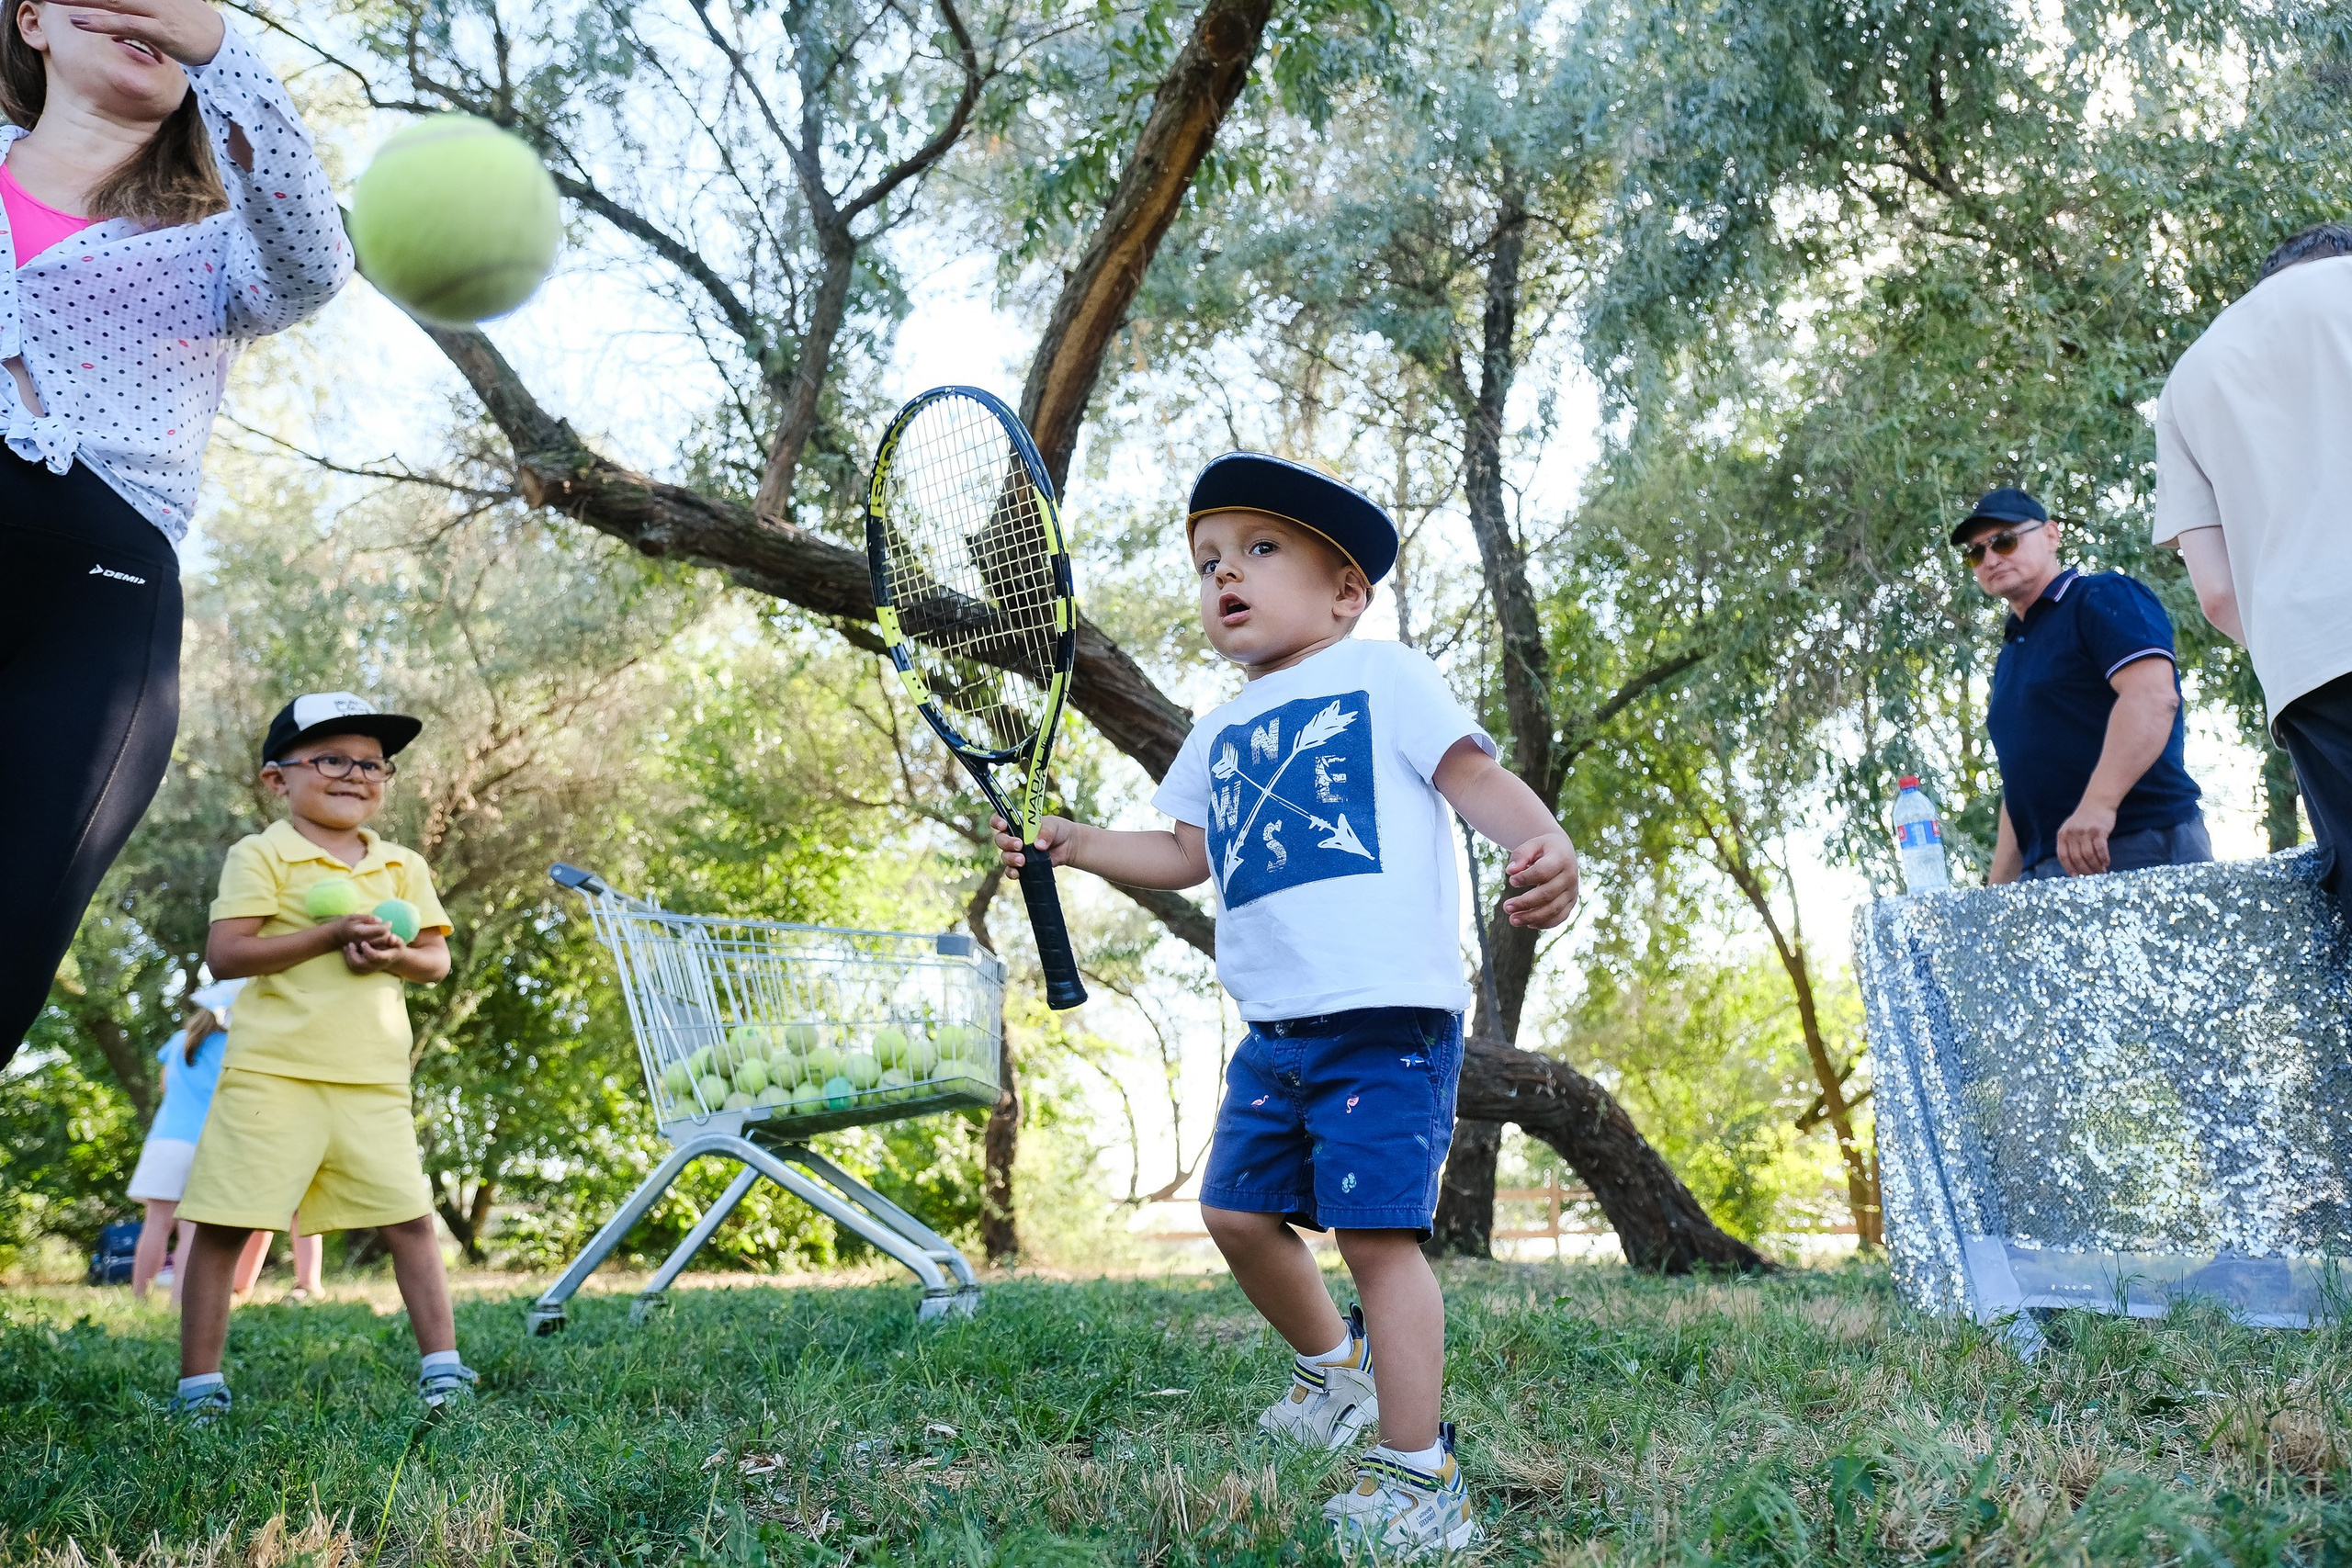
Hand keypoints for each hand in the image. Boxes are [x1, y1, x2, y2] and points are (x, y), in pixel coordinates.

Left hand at [66, 0, 225, 66]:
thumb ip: (137, 3)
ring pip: (110, 0)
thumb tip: (116, 7)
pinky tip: (79, 21)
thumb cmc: (189, 22)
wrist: (221, 42)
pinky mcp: (159, 31)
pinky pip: (125, 25)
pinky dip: (101, 23)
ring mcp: (155, 11)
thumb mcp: (163, 2)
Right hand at [330, 912, 390, 947]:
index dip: (387, 925)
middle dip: (388, 932)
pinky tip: (381, 939)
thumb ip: (368, 918)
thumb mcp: (354, 916)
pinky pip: (377, 950)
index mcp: (360, 932)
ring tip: (384, 932)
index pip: (380, 930)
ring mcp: (362, 949)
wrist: (336, 935)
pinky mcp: (363, 953)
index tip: (389, 922)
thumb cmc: (346, 923)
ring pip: (382, 946)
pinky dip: (382, 944)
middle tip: (387, 927)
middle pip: (383, 939)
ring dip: (386, 939)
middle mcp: (361, 942)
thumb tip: (380, 920)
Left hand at [342, 933, 406, 974]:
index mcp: (384, 958)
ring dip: (348, 955)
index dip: (367, 950)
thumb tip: (391, 938)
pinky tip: (347, 948)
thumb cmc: (394, 947)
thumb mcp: (399, 943)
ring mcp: (369, 969)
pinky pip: (351, 966)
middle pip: (360, 964)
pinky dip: (347, 957)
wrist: (392, 958)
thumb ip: (396, 940)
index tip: (363, 942)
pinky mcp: (363, 969)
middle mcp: (376, 966)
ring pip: (354, 966)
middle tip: (351, 943)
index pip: (374, 957)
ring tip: (348, 945)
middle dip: (353, 954)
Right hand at [992, 814, 1078, 870]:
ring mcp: (1017, 852)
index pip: (1000, 820)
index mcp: (1018, 823)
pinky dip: (1012, 872)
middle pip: (1000, 839)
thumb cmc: (1057, 829)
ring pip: (1005, 856)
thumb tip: (1038, 845)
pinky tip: (1017, 873)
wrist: (1068, 845)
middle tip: (1019, 845)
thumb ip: (1046, 832)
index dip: (997, 822)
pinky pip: (1011, 870)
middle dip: (1007, 843)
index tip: (1004, 826)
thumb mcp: (1053, 826)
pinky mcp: (1022, 866)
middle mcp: (1013, 837)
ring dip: (1011, 858)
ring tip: (1023, 860)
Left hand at [1500, 831, 1578, 927]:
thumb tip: (1510, 871)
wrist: (1563, 852)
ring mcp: (1572, 891)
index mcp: (1561, 858)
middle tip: (1506, 907)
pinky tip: (1528, 923)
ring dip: (1532, 917)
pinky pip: (1559, 917)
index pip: (1543, 871)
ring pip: (1554, 909)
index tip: (1511, 881)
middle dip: (1525, 902)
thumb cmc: (1543, 848)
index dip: (1526, 878)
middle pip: (1547, 894)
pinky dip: (1544, 923)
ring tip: (1513, 920)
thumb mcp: (1532, 844)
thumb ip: (1521, 855)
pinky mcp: (1571, 902)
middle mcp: (1570, 876)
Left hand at [2055, 801, 2116, 875]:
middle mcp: (2072, 833)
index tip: (2075, 877)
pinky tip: (2106, 862)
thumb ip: (2069, 844)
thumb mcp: (2070, 829)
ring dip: (2095, 866)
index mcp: (2063, 834)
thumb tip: (2074, 865)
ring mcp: (2085, 832)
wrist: (2097, 802)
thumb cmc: (2085, 819)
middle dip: (2084, 870)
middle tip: (2092, 877)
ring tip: (2101, 872)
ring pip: (2089, 855)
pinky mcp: (2099, 831)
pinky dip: (2103, 858)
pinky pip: (2100, 849)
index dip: (2068, 868)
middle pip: (2076, 858)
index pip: (2063, 855)